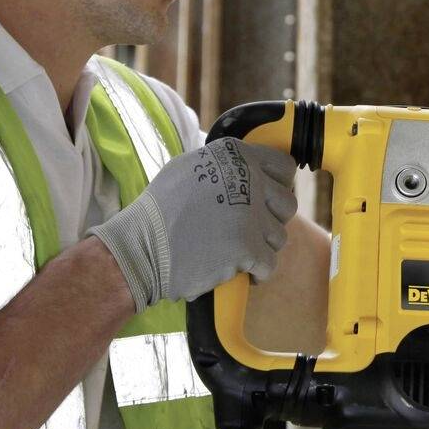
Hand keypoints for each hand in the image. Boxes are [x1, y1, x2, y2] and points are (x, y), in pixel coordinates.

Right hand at [88, 139, 299, 310]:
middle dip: (270, 220)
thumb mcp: (190, 168)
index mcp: (236, 155)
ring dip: (260, 247)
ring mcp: (251, 213)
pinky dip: (257, 273)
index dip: (278, 187)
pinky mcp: (249, 247)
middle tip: (247, 231)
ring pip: (279, 236)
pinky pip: (269, 263)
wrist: (141, 247)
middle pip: (286, 204)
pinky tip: (240, 271)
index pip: (284, 167)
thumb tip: (253, 168)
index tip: (267, 202)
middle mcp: (248, 178)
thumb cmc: (160, 211)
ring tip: (234, 251)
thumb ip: (225, 166)